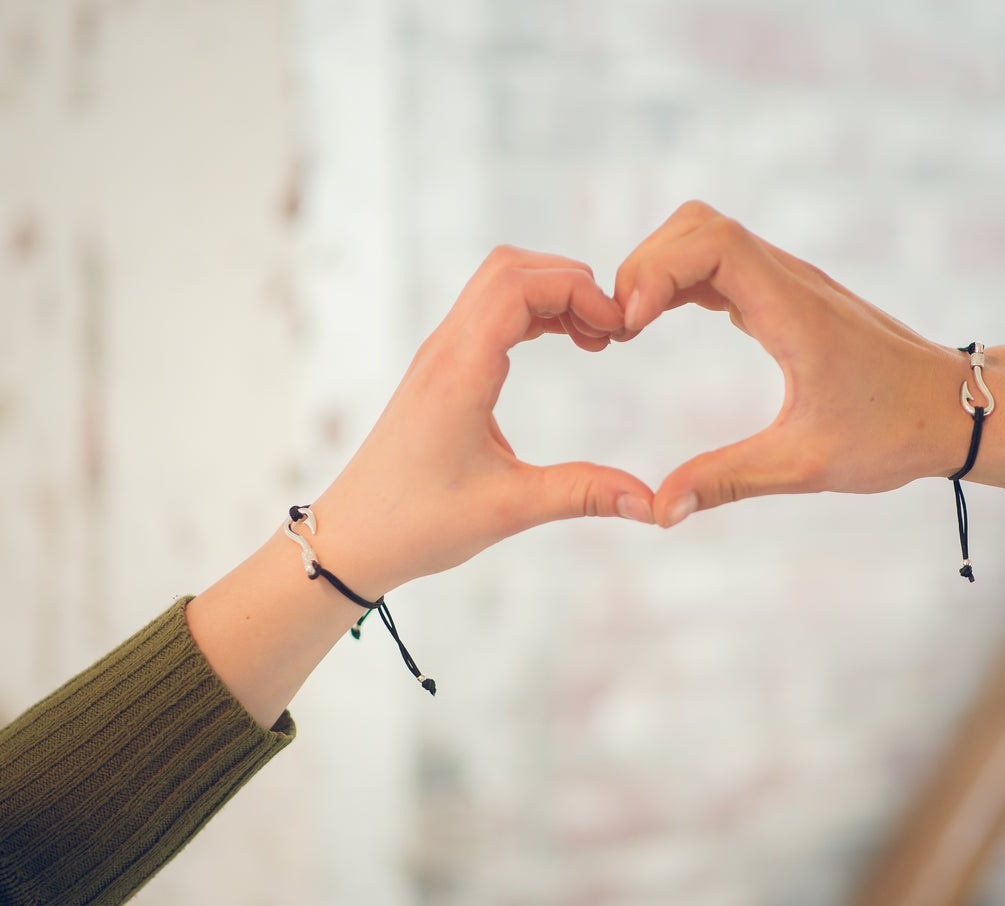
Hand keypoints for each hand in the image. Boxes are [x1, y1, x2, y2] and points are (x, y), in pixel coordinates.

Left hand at [310, 246, 656, 595]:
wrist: (352, 538)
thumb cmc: (418, 524)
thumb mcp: (509, 510)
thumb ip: (583, 495)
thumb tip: (652, 504)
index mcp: (460, 372)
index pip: (520, 287)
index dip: (578, 290)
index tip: (618, 331)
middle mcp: (445, 350)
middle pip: (510, 268)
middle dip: (571, 282)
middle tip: (613, 332)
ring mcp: (439, 355)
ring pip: (498, 283)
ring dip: (551, 294)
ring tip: (595, 339)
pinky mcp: (441, 368)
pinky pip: (489, 311)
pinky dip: (533, 312)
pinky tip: (564, 344)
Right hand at [613, 201, 965, 526]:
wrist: (954, 409)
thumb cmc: (893, 433)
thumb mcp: (806, 466)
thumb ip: (728, 481)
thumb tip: (659, 510)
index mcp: (795, 311)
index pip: (712, 243)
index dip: (657, 270)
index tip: (631, 326)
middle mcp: (790, 281)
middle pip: (697, 226)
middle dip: (645, 266)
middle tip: (620, 330)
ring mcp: (789, 283)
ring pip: (705, 236)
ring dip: (659, 269)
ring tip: (631, 328)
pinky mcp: (787, 295)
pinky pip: (720, 262)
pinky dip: (680, 281)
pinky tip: (659, 324)